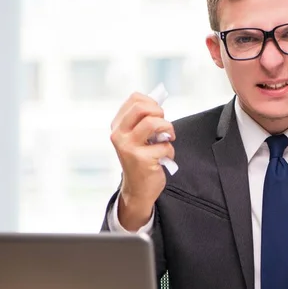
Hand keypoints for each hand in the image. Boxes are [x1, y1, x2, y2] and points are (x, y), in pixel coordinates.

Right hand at [110, 92, 175, 229]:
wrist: (138, 189)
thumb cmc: (141, 159)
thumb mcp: (137, 137)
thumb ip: (143, 120)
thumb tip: (158, 101)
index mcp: (117, 125)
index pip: (134, 99)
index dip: (152, 103)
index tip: (157, 115)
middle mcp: (119, 135)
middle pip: (141, 107)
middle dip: (159, 113)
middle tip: (164, 126)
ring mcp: (128, 147)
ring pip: (152, 123)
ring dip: (168, 129)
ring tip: (168, 139)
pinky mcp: (141, 159)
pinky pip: (164, 145)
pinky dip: (170, 151)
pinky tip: (163, 158)